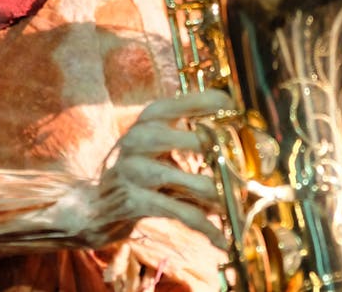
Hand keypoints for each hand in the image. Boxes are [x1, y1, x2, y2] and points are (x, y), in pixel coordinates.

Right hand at [86, 89, 232, 248]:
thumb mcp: (157, 141)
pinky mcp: (134, 201)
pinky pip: (181, 214)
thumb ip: (190, 133)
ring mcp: (135, 170)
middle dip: (228, 159)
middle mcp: (140, 138)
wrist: (93, 206)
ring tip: (238, 205)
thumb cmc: (138, 170)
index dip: (217, 105)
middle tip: (247, 169)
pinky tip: (222, 240)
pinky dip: (206, 228)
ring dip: (222, 198)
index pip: (189, 101)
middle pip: (196, 141)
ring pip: (192, 182)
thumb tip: (239, 136)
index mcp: (150, 117)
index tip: (238, 112)